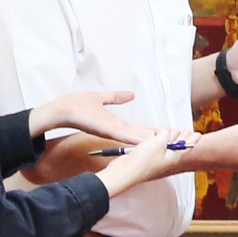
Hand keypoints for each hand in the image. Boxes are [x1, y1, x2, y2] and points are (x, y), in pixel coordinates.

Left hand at [29, 90, 157, 144]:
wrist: (61, 111)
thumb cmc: (77, 106)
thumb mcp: (101, 98)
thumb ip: (116, 98)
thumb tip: (131, 94)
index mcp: (115, 124)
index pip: (138, 128)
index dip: (152, 131)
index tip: (168, 132)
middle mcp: (116, 129)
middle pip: (141, 135)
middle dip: (157, 138)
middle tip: (176, 140)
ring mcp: (112, 131)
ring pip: (137, 137)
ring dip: (152, 140)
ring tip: (168, 142)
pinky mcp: (106, 130)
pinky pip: (125, 135)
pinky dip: (137, 138)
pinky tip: (149, 140)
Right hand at [97, 129, 200, 196]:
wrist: (125, 172)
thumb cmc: (142, 161)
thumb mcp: (159, 142)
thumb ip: (165, 134)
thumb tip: (163, 132)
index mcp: (173, 157)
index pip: (186, 146)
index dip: (192, 139)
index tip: (198, 134)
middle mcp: (166, 159)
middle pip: (177, 146)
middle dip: (183, 138)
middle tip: (188, 132)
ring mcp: (156, 159)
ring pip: (166, 146)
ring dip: (170, 138)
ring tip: (174, 133)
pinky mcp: (146, 158)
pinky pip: (155, 147)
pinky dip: (158, 140)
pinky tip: (157, 137)